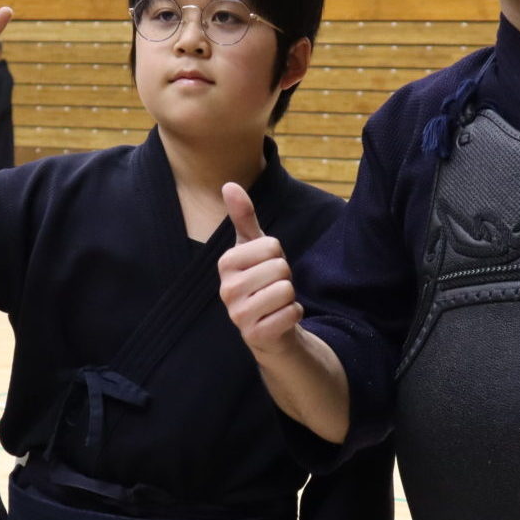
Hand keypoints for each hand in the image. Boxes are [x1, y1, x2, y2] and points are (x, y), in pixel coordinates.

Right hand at [218, 183, 303, 356]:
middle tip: (272, 287)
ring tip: (276, 302)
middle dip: (285, 277)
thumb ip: (243, 217)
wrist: (268, 327)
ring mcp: (238, 315)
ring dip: (290, 297)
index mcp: (225, 264)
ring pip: (286, 290)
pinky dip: (294, 314)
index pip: (272, 246)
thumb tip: (229, 184)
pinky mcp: (254, 335)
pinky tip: (280, 319)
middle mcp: (227, 289)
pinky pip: (291, 314)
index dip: (278, 255)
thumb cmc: (261, 281)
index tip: (267, 267)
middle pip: (280, 268)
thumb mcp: (254, 247)